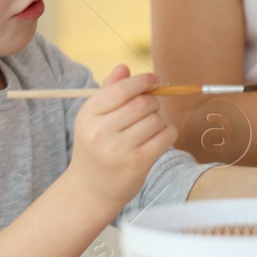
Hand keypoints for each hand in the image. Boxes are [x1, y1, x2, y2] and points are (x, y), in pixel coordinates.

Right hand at [65, 65, 177, 214]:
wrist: (90, 189)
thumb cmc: (95, 147)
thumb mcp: (93, 118)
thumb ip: (109, 91)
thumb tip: (124, 68)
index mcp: (88, 115)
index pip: (122, 89)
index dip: (143, 81)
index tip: (154, 80)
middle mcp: (101, 131)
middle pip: (142, 103)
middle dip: (152, 102)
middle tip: (150, 109)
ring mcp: (119, 149)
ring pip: (156, 119)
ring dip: (159, 119)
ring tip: (149, 128)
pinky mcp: (137, 163)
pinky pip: (165, 136)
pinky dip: (168, 132)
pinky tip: (159, 137)